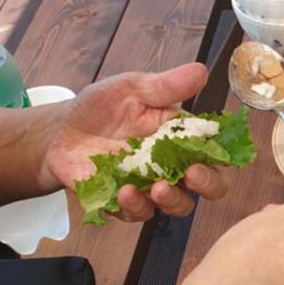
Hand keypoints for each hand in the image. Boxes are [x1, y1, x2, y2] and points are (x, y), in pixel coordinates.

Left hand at [43, 62, 229, 220]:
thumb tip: (201, 71)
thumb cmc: (101, 108)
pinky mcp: (125, 204)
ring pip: (178, 205)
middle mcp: (174, 166)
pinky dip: (134, 206)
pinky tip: (124, 191)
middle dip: (208, 184)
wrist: (59, 132)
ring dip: (172, 199)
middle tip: (193, 174)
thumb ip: (165, 86)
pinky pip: (139, 213)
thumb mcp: (131, 89)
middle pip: (209, 185)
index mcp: (183, 137)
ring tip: (156, 187)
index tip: (221, 154)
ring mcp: (151, 188)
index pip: (216, 150)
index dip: (224, 155)